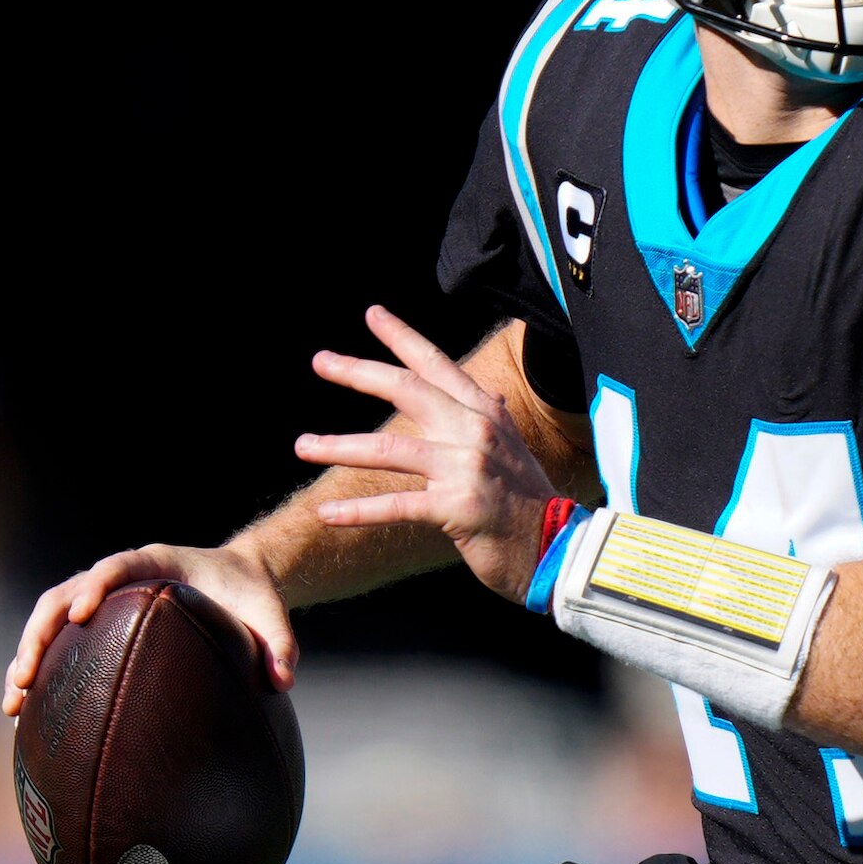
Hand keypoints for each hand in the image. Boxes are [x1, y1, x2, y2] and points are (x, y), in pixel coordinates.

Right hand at [4, 538, 297, 712]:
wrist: (237, 579)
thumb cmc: (250, 596)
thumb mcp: (270, 615)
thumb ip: (280, 643)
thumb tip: (283, 680)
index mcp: (155, 563)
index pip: (116, 567)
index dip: (96, 586)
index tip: (81, 614)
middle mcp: (119, 577)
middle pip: (64, 595)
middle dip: (40, 633)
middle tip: (26, 675)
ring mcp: (103, 599)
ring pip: (50, 620)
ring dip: (27, 657)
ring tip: (13, 703)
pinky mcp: (98, 623)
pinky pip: (60, 642)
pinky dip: (43, 672)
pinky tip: (27, 713)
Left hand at [299, 306, 573, 602]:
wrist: (559, 549)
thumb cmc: (528, 504)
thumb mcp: (511, 450)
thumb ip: (490, 422)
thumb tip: (487, 397)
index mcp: (485, 413)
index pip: (436, 365)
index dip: (402, 337)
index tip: (372, 314)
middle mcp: (475, 432)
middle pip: (405, 389)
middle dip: (357, 372)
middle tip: (320, 360)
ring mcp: (466, 469)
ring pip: (388, 449)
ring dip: (338, 447)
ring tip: (303, 446)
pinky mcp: (457, 508)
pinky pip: (396, 505)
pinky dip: (357, 510)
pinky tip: (325, 514)